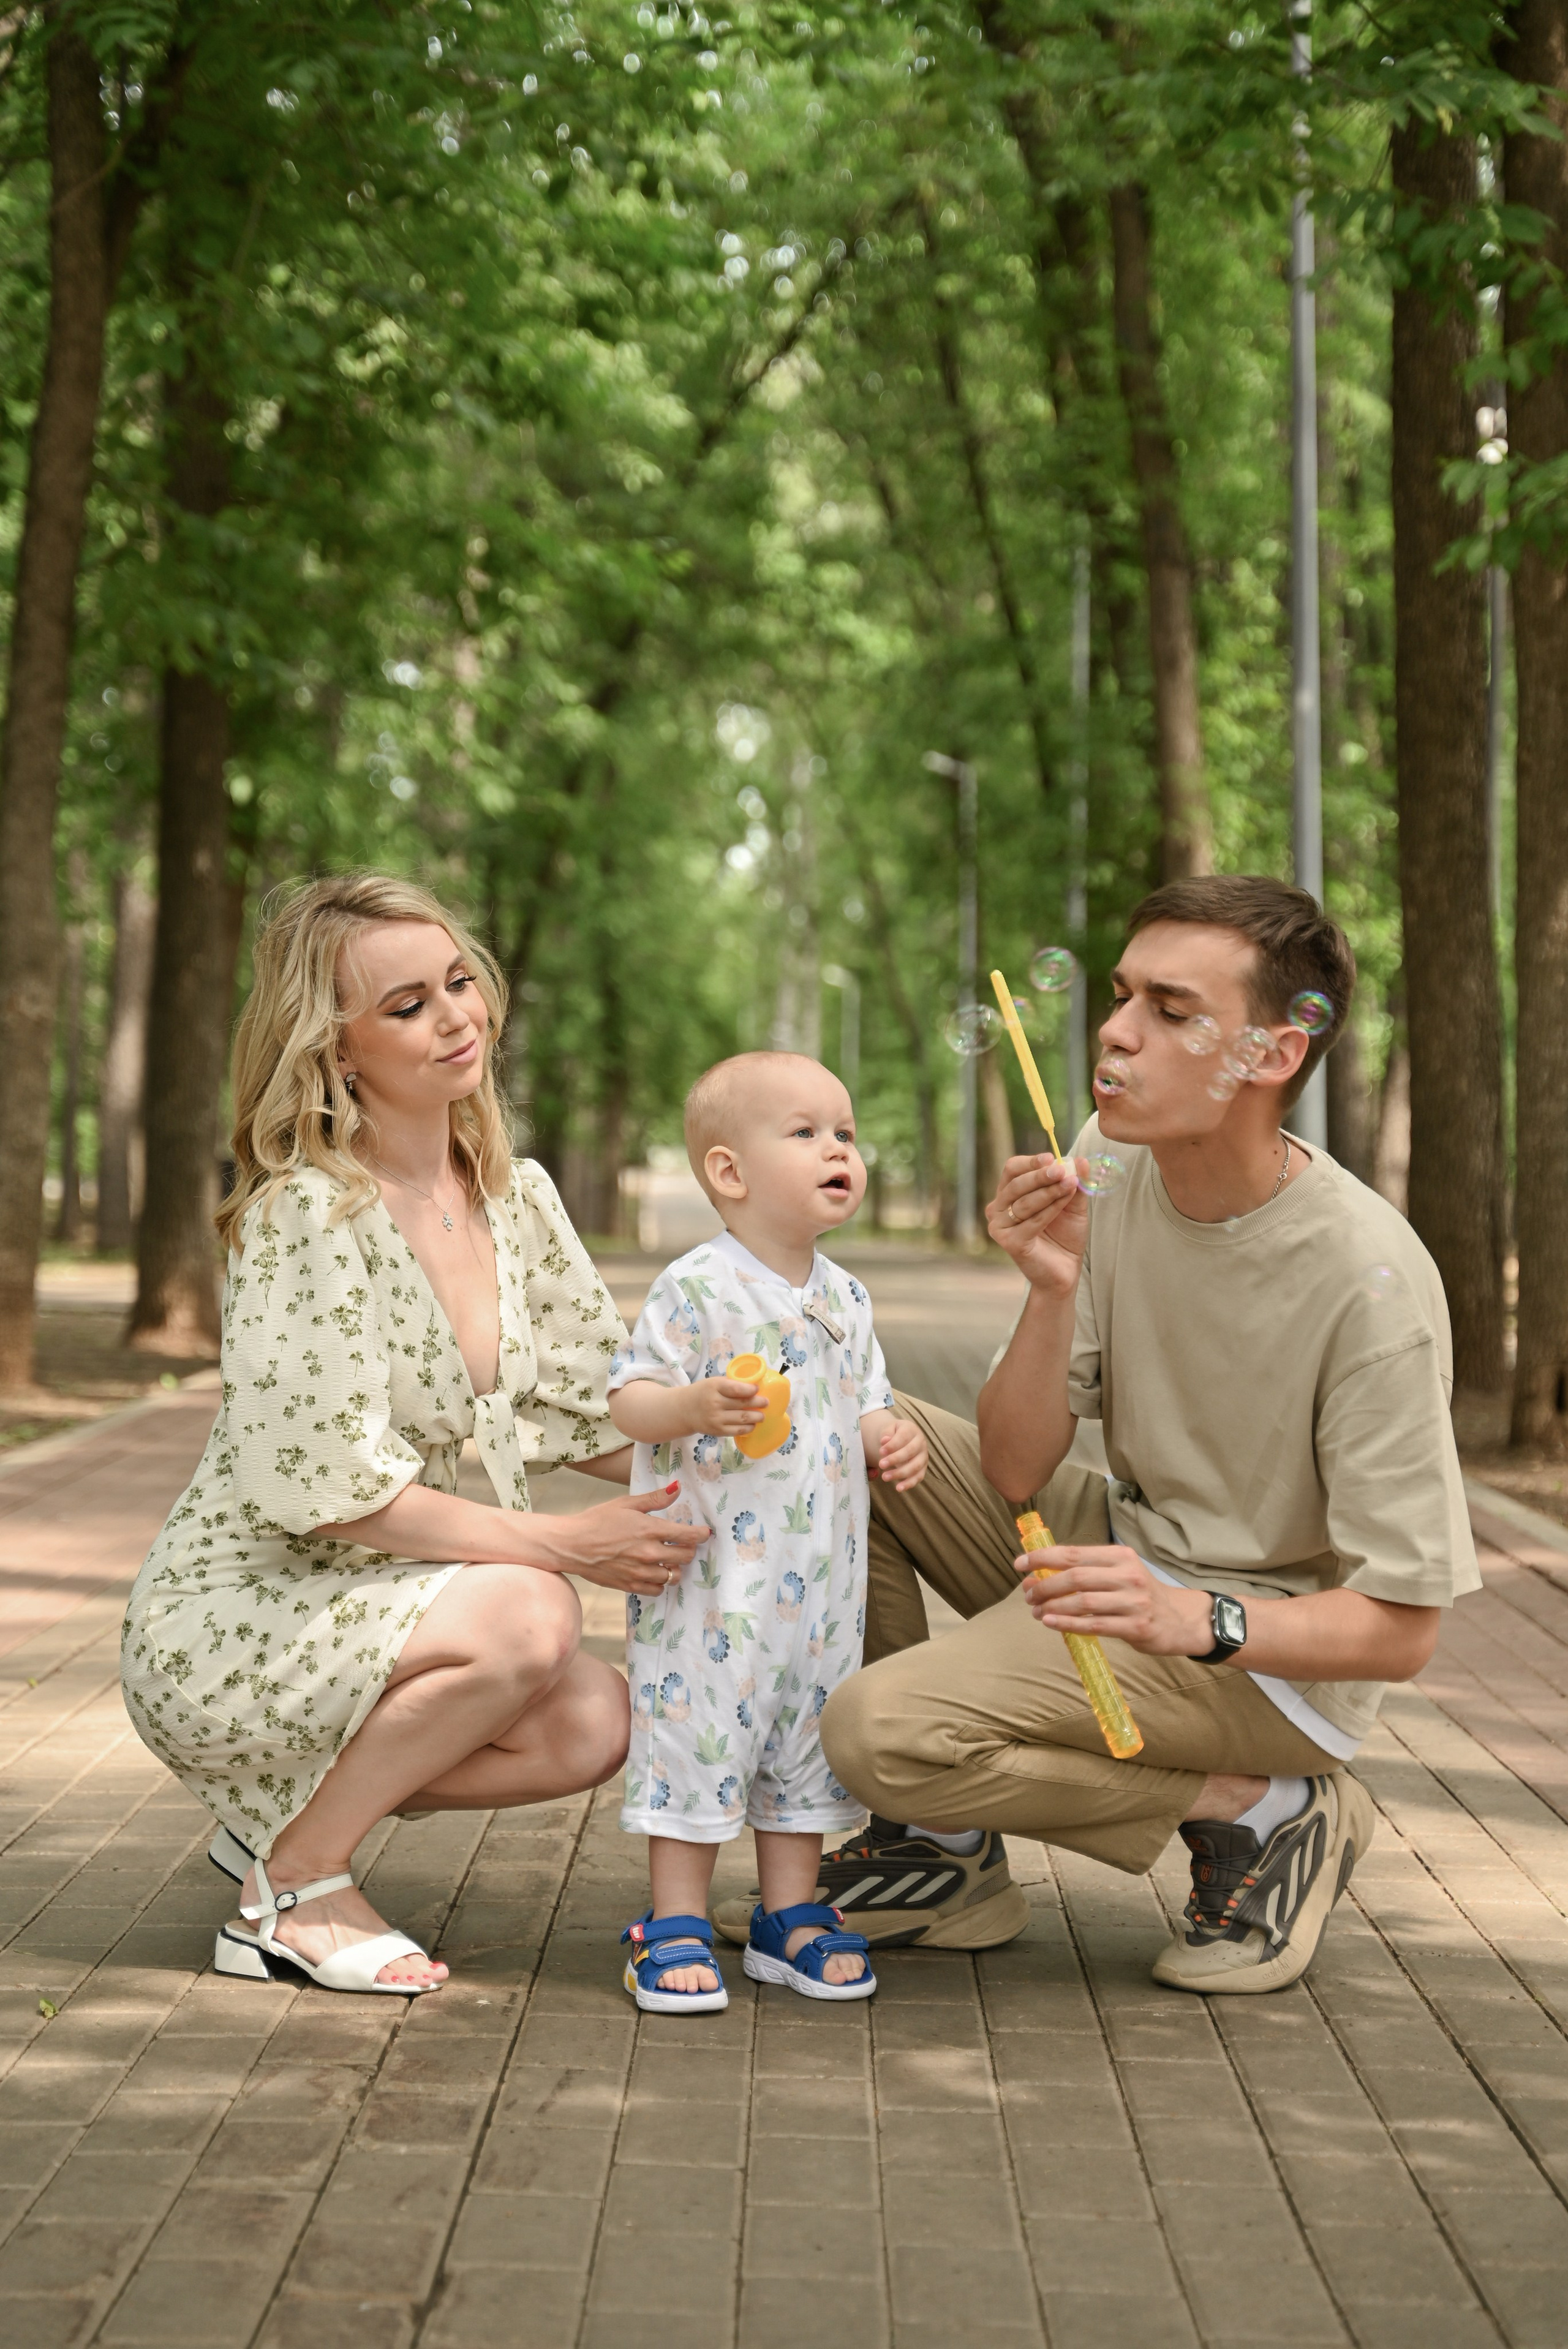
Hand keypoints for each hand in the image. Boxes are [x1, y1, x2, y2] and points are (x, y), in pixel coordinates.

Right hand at [534, 1485, 708, 1595]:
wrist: (571, 1545)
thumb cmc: (596, 1520)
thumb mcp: (626, 1504)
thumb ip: (655, 1499)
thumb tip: (677, 1488)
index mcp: (649, 1530)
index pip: (687, 1535)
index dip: (701, 1534)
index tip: (705, 1533)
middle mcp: (648, 1553)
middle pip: (685, 1557)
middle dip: (689, 1549)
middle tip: (682, 1543)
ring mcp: (640, 1572)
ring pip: (674, 1575)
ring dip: (676, 1567)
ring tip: (668, 1558)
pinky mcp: (630, 1586)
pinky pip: (658, 1589)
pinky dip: (661, 1582)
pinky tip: (654, 1572)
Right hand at [687, 1376, 769, 1436]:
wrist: (684, 1410)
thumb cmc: (703, 1393)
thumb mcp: (714, 1382)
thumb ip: (731, 1385)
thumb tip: (755, 1388)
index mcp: (714, 1387)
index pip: (736, 1389)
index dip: (751, 1390)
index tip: (758, 1389)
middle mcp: (715, 1403)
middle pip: (743, 1404)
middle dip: (759, 1403)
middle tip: (766, 1402)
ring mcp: (716, 1419)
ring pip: (743, 1418)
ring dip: (756, 1417)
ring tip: (762, 1415)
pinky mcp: (717, 1431)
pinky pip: (737, 1430)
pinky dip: (748, 1428)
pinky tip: (752, 1425)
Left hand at [876, 1419, 927, 1492]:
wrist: (902, 1437)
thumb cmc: (893, 1433)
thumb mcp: (889, 1429)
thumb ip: (886, 1433)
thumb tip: (885, 1440)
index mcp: (912, 1430)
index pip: (903, 1437)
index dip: (892, 1445)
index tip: (880, 1452)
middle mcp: (921, 1442)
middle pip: (910, 1451)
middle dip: (895, 1459)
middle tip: (881, 1464)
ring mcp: (923, 1456)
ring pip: (915, 1466)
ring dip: (900, 1473)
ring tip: (884, 1477)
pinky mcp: (923, 1468)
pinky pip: (919, 1477)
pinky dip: (909, 1483)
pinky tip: (898, 1488)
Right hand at [986, 1154, 1088, 1295]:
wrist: (1065, 1270)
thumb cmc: (1064, 1235)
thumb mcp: (1073, 1204)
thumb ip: (1075, 1182)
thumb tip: (1081, 1160)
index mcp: (1008, 1194)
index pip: (1012, 1169)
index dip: (1030, 1162)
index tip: (1051, 1158)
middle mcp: (999, 1208)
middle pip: (1015, 1183)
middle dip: (1041, 1175)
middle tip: (1062, 1170)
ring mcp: (1000, 1226)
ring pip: (1024, 1201)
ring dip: (1049, 1191)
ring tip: (1071, 1184)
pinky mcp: (1009, 1242)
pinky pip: (1031, 1221)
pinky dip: (1050, 1210)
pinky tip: (1065, 1203)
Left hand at [1015, 1543, 1212, 1655]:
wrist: (1181, 1619)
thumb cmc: (1142, 1594)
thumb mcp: (1121, 1572)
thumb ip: (1090, 1570)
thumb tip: (1043, 1572)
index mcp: (1120, 1556)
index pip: (1074, 1553)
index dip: (1042, 1558)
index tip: (1019, 1565)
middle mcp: (1127, 1575)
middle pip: (1075, 1577)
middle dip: (1044, 1585)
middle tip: (1027, 1594)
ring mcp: (1133, 1602)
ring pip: (1082, 1602)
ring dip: (1052, 1606)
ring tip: (1035, 1611)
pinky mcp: (1135, 1627)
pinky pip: (1094, 1625)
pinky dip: (1068, 1624)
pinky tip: (1050, 1622)